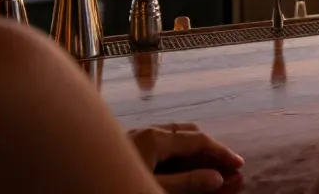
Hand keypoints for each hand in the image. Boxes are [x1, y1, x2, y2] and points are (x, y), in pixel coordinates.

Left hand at [128, 122, 244, 193]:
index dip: (221, 152)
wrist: (79, 190)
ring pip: (173, 135)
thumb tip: (218, 178)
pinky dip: (176, 153)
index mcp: (155, 138)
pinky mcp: (128, 146)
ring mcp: (135, 136)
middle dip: (209, 148)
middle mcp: (147, 130)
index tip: (239, 165)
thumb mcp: (157, 187)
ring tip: (208, 168)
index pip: (199, 140)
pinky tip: (181, 167)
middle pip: (188, 132)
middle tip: (224, 166)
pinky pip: (159, 142)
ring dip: (193, 151)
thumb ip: (187, 182)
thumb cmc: (118, 184)